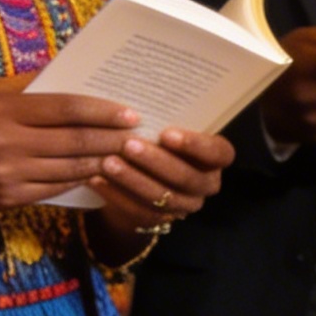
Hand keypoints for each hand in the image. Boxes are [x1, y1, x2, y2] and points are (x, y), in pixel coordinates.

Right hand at [0, 74, 140, 217]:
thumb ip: (28, 87)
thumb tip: (74, 75)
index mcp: (2, 108)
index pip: (66, 108)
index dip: (102, 111)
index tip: (130, 112)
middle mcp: (6, 142)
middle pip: (75, 141)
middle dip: (113, 138)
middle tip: (140, 135)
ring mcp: (8, 174)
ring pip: (71, 168)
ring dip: (105, 162)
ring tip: (129, 154)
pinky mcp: (9, 199)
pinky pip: (57, 188)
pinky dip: (81, 180)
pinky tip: (100, 173)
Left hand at [88, 125, 232, 248]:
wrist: (142, 173)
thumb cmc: (157, 138)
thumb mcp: (165, 127)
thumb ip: (162, 120)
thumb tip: (142, 96)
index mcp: (216, 158)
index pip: (219, 153)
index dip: (195, 145)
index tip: (166, 134)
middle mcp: (207, 184)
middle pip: (187, 178)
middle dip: (156, 162)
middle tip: (128, 145)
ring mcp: (186, 204)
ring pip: (162, 197)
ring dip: (133, 179)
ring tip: (107, 162)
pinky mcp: (161, 219)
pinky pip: (140, 211)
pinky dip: (116, 195)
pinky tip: (96, 179)